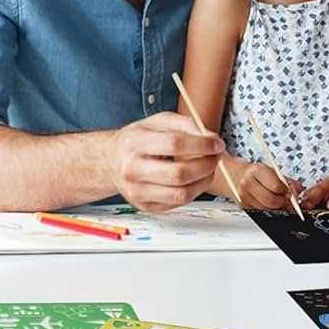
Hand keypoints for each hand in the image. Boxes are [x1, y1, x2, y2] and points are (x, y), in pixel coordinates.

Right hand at [106, 112, 224, 211]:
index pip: (174, 144)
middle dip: (206, 165)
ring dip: (204, 181)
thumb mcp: (158, 122)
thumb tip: (212, 138)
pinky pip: (178, 203)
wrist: (111, 161)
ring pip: (181, 194)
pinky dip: (194, 191)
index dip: (202, 144)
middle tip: (216, 156)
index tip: (217, 143)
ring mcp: (137, 192)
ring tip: (208, 168)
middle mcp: (132, 170)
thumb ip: (186, 124)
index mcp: (134, 143)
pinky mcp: (145, 206)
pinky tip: (195, 179)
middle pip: (179, 174)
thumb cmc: (138, 139)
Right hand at [233, 161, 302, 210]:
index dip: (286, 191)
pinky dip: (268, 209)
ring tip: (277, 200)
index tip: (289, 192)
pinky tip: (268, 202)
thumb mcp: (272, 171)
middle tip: (286, 199)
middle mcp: (248, 183)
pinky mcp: (243, 205)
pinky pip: (261, 211)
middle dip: (282, 202)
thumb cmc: (255, 172)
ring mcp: (244, 195)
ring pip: (267, 208)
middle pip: (271, 200)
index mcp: (257, 170)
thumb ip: (287, 181)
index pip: (276, 186)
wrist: (234, 175)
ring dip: (276, 207)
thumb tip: (297, 193)